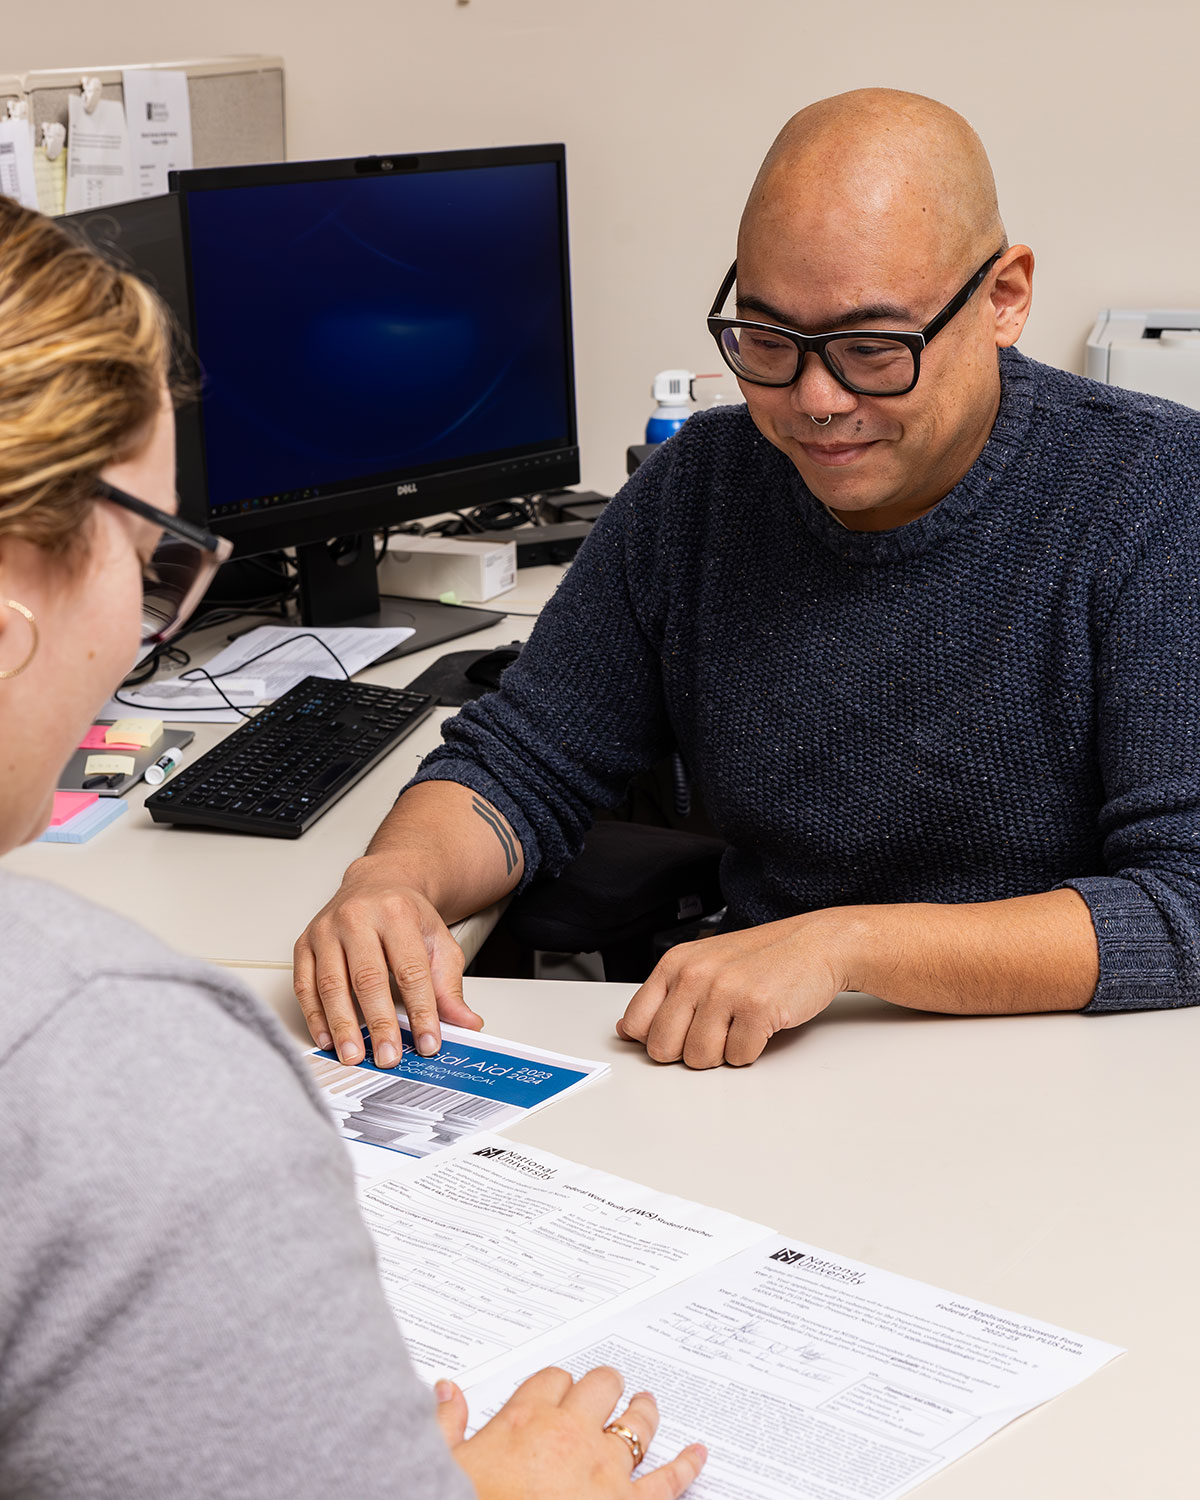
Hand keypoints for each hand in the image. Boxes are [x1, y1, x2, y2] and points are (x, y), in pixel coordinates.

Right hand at [293, 855, 483, 1066]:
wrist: (376, 882)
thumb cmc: (404, 915)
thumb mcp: (438, 941)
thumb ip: (449, 985)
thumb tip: (466, 1022)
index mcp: (397, 913)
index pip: (411, 971)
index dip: (421, 1010)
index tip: (428, 1042)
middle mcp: (358, 918)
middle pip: (368, 979)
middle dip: (379, 1024)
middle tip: (388, 1056)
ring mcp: (327, 930)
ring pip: (332, 984)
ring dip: (343, 1025)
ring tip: (354, 1055)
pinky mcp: (305, 943)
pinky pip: (305, 985)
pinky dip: (315, 1016)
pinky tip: (328, 1037)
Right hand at [434, 1367, 705, 1499]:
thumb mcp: (445, 1465)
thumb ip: (445, 1425)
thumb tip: (446, 1392)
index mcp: (526, 1420)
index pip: (551, 1379)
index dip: (556, 1384)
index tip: (557, 1390)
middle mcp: (571, 1435)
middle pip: (599, 1386)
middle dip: (602, 1387)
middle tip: (605, 1391)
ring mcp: (605, 1470)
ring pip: (636, 1423)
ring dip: (643, 1412)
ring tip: (646, 1404)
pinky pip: (668, 1481)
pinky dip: (686, 1466)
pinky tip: (697, 1454)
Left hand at [616, 913, 849, 1067]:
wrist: (814, 945)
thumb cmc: (760, 958)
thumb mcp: (702, 964)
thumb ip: (664, 996)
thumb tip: (626, 1029)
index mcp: (675, 964)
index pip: (636, 1024)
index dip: (656, 1039)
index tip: (676, 1035)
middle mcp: (695, 975)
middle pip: (663, 1049)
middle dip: (688, 1051)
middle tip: (715, 1032)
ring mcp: (726, 991)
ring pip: (699, 1059)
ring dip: (722, 1053)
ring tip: (739, 1024)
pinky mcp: (758, 1009)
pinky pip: (738, 1058)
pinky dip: (751, 1051)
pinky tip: (760, 1025)